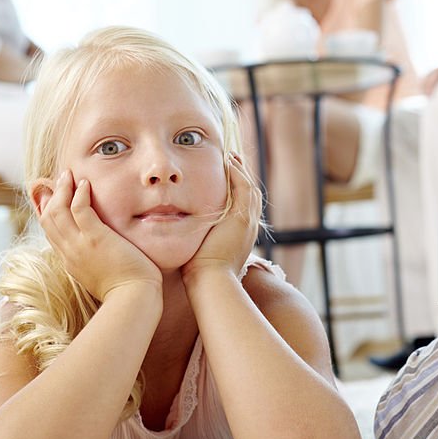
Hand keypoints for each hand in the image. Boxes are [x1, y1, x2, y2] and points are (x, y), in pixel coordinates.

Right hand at [35, 170, 161, 300]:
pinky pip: (79, 210)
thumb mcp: (100, 275)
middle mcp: (69, 253)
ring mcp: (79, 245)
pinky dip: (79, 194)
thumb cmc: (126, 289)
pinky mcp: (95, 238)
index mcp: (69, 262)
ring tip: (69, 175)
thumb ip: (94, 261)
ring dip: (62, 190)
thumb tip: (99, 252)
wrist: (133, 298)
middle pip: (48, 219)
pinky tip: (85, 184)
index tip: (53, 196)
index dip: (49, 212)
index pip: (51, 233)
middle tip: (61, 179)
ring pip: (58, 211)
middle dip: (52, 196)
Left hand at [180, 153, 261, 282]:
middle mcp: (249, 226)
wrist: (211, 280)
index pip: (244, 205)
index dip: (238, 189)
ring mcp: (248, 221)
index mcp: (241, 235)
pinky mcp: (242, 217)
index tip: (228, 177)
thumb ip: (199, 239)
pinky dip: (238, 174)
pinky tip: (228, 163)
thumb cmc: (201, 273)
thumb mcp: (202, 251)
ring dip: (241, 171)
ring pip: (249, 188)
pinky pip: (244, 188)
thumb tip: (186, 235)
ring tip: (231, 158)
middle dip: (242, 177)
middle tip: (233, 161)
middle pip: (251, 194)